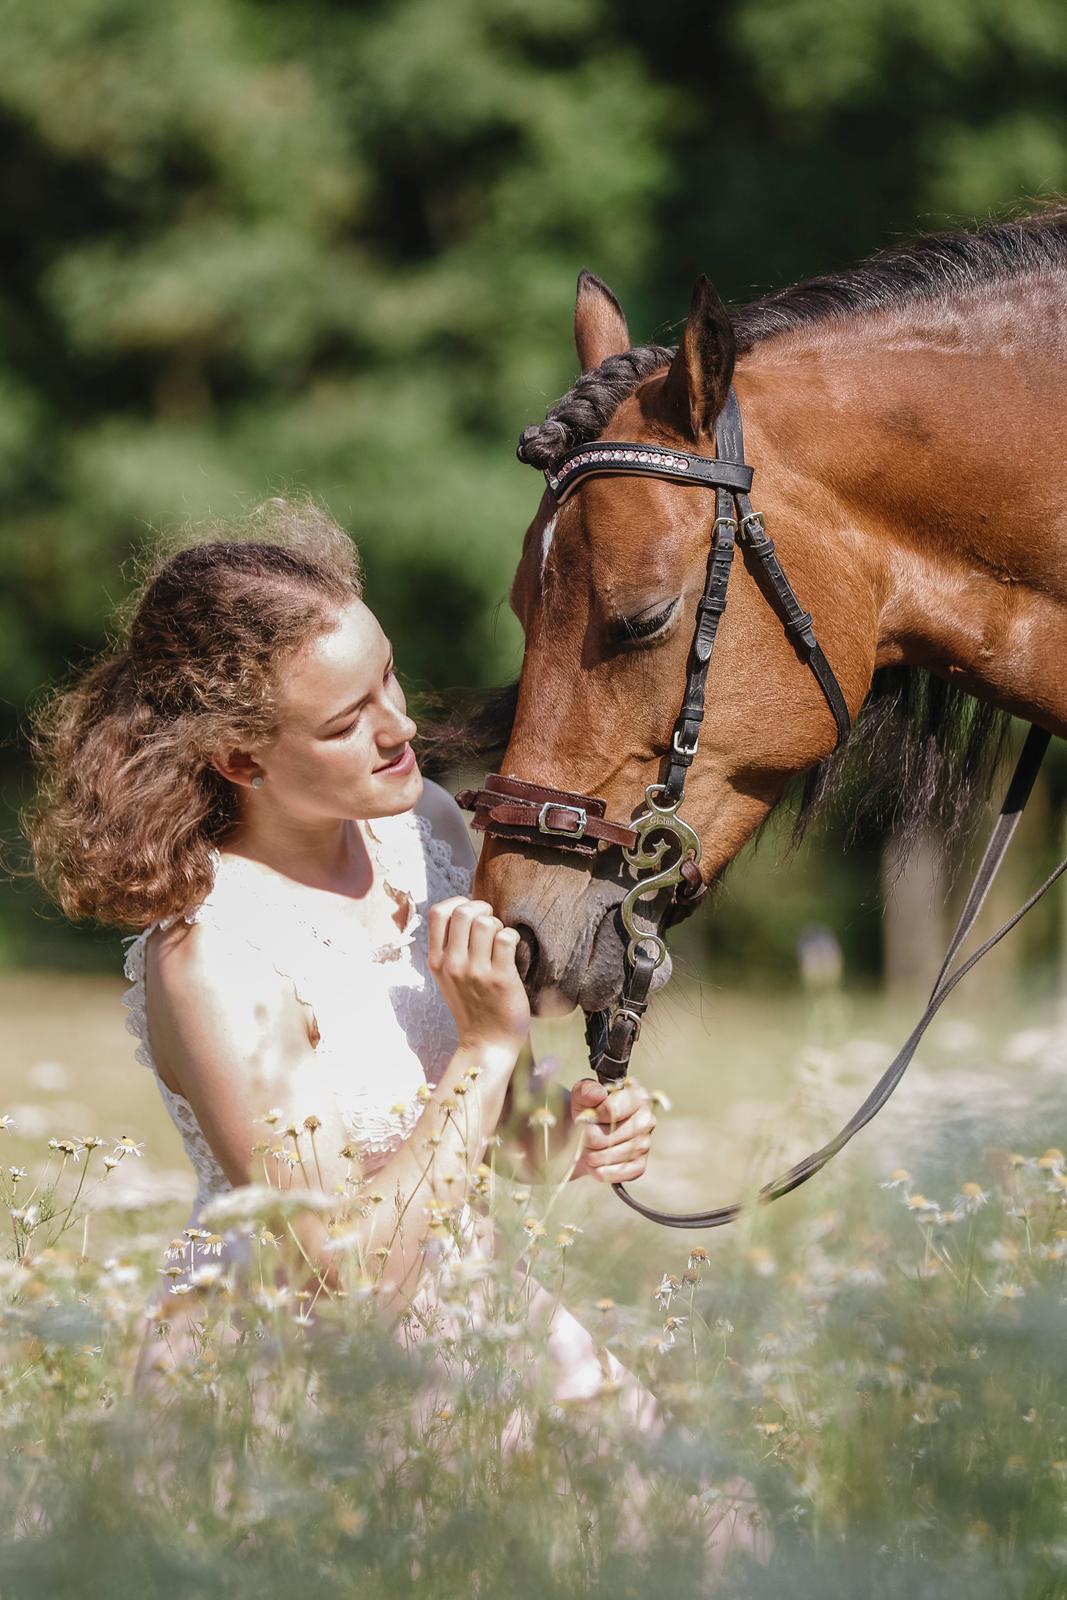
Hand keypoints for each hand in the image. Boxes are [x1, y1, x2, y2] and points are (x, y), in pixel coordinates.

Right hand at [427, 896, 530, 1056]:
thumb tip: (464, 911)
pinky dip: (513, 936)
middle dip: (482, 909)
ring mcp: (476, 972)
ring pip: (486, 923)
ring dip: (498, 924)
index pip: (436, 913)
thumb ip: (449, 947)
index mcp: (436, 961)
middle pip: (463, 912)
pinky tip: (512, 948)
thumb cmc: (472, 1005)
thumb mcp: (448, 977)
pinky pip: (506, 938)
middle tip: (491, 923)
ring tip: (501, 939)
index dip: (457, 903)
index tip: (470, 913)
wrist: (486, 1042)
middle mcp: (452, 964)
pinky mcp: (500, 978)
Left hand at [569, 1077, 656, 1183]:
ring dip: (593, 1155)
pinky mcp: (640, 1165)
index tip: (586, 1116)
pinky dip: (601, 1171)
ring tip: (588, 1148)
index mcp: (637, 1096)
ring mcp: (645, 1143)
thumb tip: (599, 1093)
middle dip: (590, 1138)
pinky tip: (596, 1163)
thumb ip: (588, 1090)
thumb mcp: (581, 1094)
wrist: (583, 1134)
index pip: (613, 1110)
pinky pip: (619, 1173)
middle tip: (585, 1135)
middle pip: (611, 1136)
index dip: (594, 1116)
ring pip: (613, 1156)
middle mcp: (646, 1119)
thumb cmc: (586, 1110)